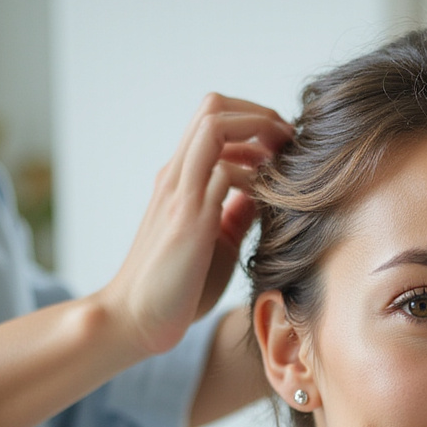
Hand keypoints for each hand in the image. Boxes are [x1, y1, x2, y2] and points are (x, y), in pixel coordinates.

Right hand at [94, 93, 293, 354]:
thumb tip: (265, 192)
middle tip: (289, 142)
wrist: (136, 319)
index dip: (254, 120)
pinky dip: (254, 173)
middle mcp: (177, 175)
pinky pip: (223, 171)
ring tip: (286, 155)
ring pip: (214, 126)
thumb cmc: (179, 285)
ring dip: (259, 130)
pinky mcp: (189, 219)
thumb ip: (237, 211)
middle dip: (260, 114)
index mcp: (181, 178)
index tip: (284, 145)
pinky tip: (272, 195)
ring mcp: (180, 193)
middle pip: (214, 106)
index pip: (214, 119)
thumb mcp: (218, 239)